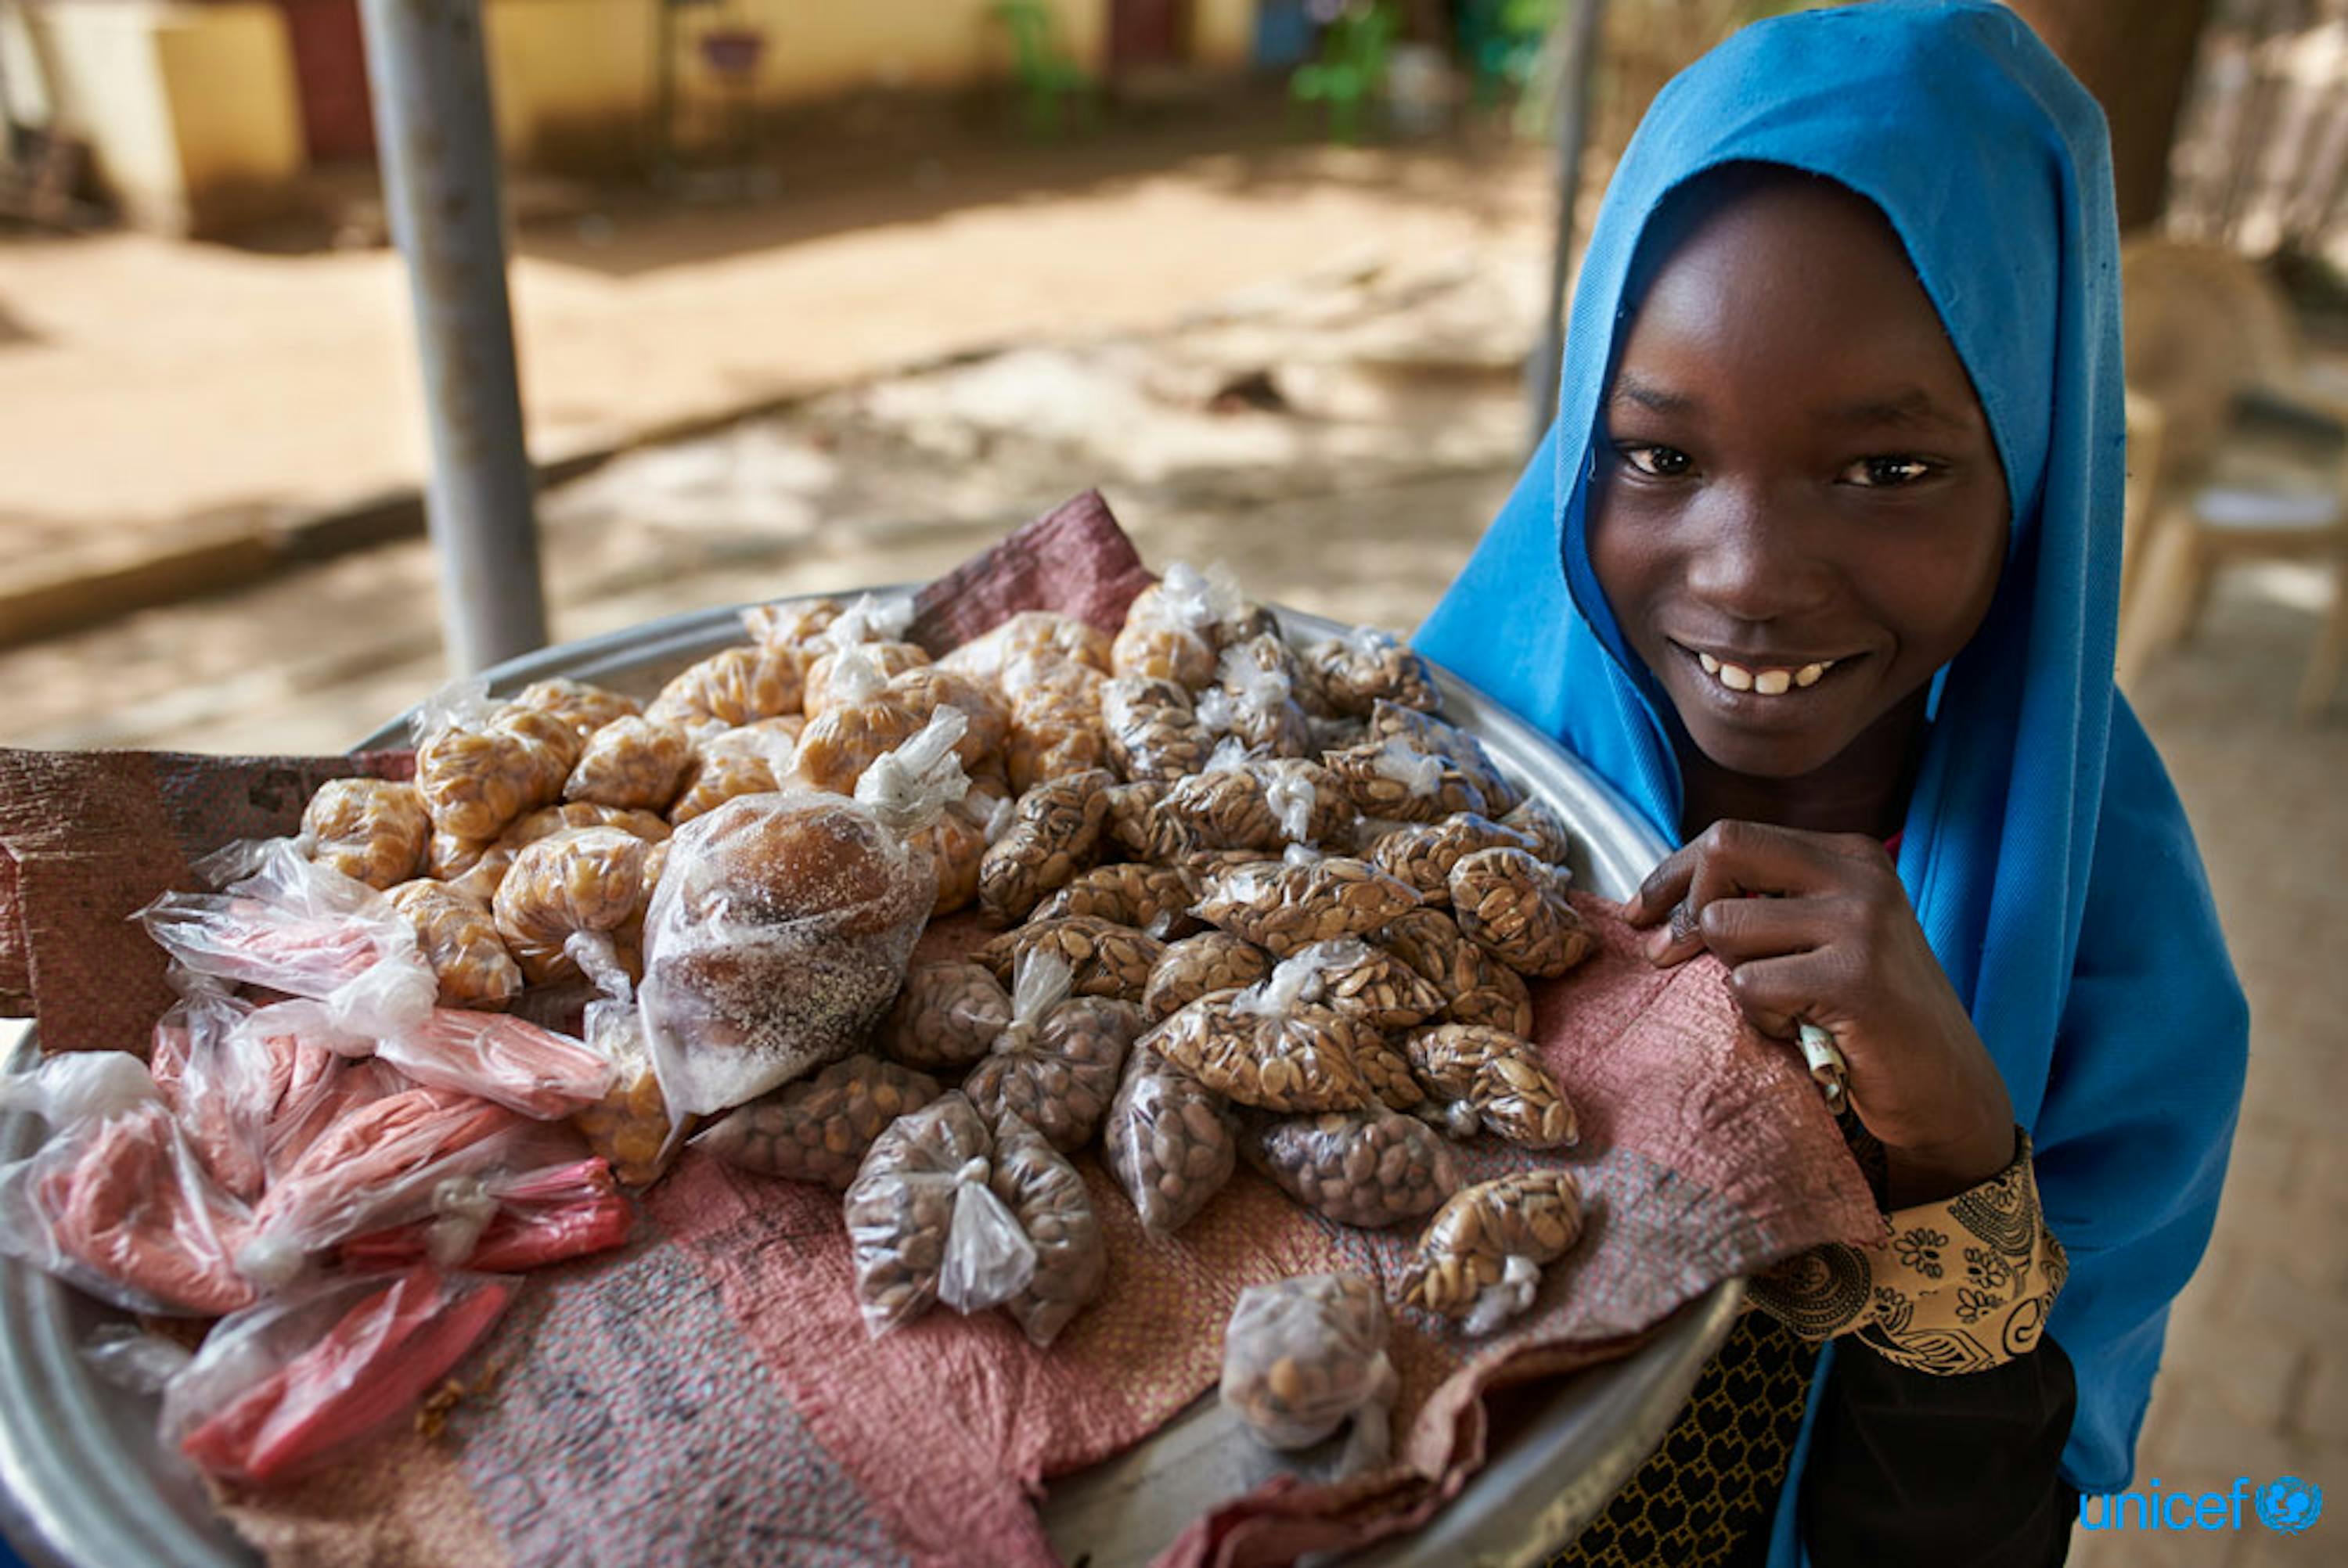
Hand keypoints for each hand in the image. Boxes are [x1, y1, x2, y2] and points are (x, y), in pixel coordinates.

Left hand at [1622, 820, 2015, 1206]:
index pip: (1731, 835)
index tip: (1638, 913)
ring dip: (1734, 977)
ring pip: (1725, 926)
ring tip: (1783, 1006)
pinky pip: (1749, 986)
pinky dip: (1761, 1020)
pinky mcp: (1855, 979)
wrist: (1947, 1089)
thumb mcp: (1822, 937)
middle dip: (1688, 911)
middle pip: (1724, 853)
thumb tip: (1660, 903)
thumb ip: (1765, 904)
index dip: (1671, 873)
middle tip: (1674, 958)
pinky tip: (1803, 1033)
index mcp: (1849, 855)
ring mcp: (1862, 923)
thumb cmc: (1866, 1017)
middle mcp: (1859, 876)